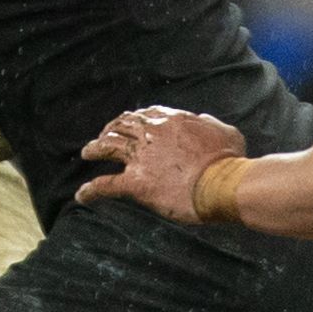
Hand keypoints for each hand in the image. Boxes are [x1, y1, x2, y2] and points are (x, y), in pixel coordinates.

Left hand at [76, 105, 247, 220]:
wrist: (225, 184)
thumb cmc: (230, 161)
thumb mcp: (226, 131)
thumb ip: (209, 123)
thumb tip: (201, 119)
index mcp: (172, 121)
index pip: (145, 115)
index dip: (133, 119)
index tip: (129, 124)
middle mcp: (152, 135)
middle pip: (122, 126)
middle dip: (110, 129)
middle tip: (104, 137)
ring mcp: (141, 158)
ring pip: (108, 147)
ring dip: (94, 149)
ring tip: (87, 153)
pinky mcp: (136, 183)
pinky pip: (106, 185)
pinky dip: (91, 190)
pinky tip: (82, 196)